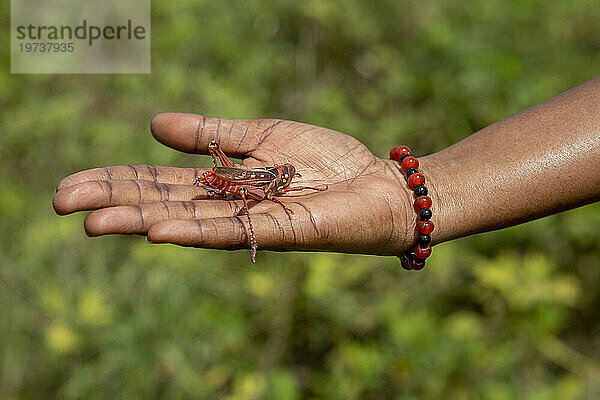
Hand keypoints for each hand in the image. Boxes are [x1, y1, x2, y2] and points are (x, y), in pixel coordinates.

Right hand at [53, 113, 419, 255]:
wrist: (376, 181)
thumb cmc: (325, 160)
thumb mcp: (262, 136)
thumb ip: (213, 134)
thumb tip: (154, 124)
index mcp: (222, 183)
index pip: (160, 181)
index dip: (118, 181)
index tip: (73, 185)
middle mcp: (230, 207)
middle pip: (164, 203)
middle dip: (115, 202)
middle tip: (63, 203)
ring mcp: (253, 223)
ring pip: (190, 222)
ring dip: (142, 221)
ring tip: (96, 222)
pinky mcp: (283, 232)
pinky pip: (234, 233)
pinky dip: (197, 232)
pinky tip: (160, 231)